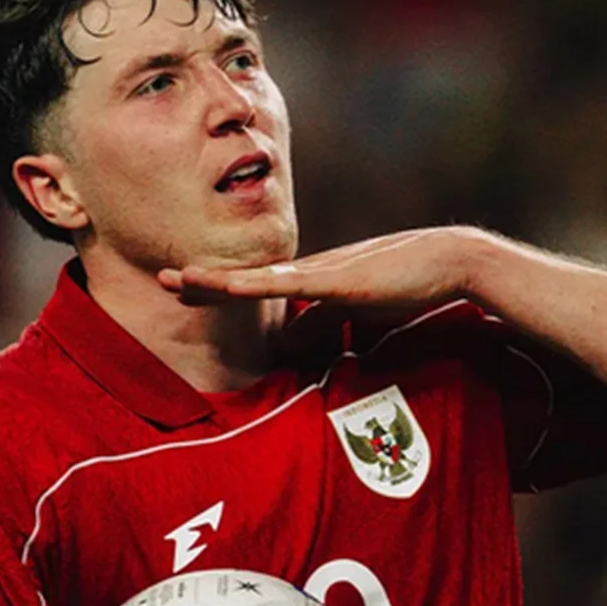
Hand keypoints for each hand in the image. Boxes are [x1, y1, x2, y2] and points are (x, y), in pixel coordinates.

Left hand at [157, 228, 475, 307]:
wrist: (445, 262)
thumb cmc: (404, 283)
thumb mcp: (350, 309)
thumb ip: (317, 323)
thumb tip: (283, 343)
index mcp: (309, 279)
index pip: (253, 285)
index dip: (217, 287)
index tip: (183, 290)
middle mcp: (306, 271)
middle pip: (244, 276)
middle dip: (203, 280)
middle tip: (162, 278)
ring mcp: (318, 272)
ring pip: (255, 277)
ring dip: (216, 280)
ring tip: (177, 279)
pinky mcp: (335, 279)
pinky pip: (287, 284)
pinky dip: (254, 285)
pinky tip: (227, 285)